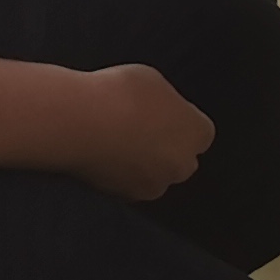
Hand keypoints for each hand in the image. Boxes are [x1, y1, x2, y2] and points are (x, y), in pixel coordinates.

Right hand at [76, 62, 213, 199]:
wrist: (79, 122)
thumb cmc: (119, 95)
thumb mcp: (154, 81)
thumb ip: (167, 103)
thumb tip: (160, 111)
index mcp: (198, 133)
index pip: (200, 133)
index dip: (180, 123)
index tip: (162, 114)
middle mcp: (182, 164)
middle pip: (181, 159)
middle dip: (166, 148)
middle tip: (139, 128)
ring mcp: (154, 184)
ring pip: (155, 176)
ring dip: (143, 164)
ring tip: (117, 140)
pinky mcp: (125, 198)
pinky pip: (130, 186)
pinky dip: (121, 175)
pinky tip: (104, 154)